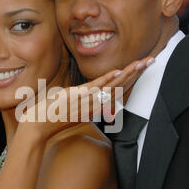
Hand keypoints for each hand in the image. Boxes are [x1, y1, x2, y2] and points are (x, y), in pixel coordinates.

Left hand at [16, 56, 153, 140]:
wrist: (37, 127)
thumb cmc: (51, 117)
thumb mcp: (70, 107)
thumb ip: (81, 99)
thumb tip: (88, 90)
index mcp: (94, 105)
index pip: (117, 90)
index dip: (131, 78)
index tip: (141, 67)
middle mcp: (94, 104)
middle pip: (120, 86)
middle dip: (136, 73)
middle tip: (150, 60)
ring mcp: (86, 101)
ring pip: (112, 86)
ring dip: (127, 74)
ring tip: (141, 63)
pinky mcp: (76, 97)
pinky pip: (95, 88)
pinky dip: (107, 80)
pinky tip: (117, 72)